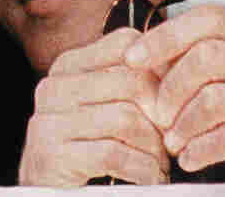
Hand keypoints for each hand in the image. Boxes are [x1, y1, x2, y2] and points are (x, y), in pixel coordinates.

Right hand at [19, 28, 169, 185]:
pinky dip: (143, 171)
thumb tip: (177, 66)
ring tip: (158, 163)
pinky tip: (146, 178)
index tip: (174, 98)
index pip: (125, 43)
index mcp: (67, 67)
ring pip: (127, 119)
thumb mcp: (104, 106)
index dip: (161, 69)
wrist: (47, 195)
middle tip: (172, 139)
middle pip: (131, 81)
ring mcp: (48, 121)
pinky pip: (115, 154)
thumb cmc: (86, 149)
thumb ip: (128, 83)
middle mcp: (53, 87)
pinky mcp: (52, 155)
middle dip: (163, 116)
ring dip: (155, 149)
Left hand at [125, 5, 224, 182]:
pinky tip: (188, 157)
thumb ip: (189, 59)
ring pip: (216, 98)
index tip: (130, 59)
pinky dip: (201, 149)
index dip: (162, 38)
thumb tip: (136, 58)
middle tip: (156, 114)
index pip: (208, 20)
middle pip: (207, 56)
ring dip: (182, 123)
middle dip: (171, 87)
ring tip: (170, 141)